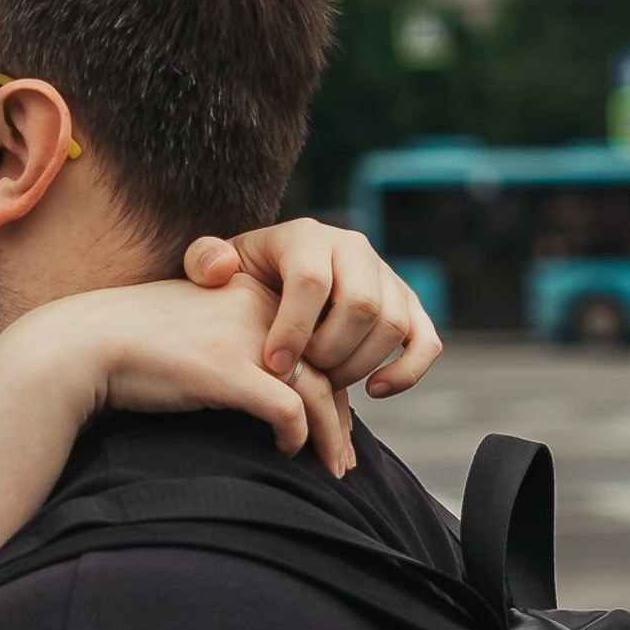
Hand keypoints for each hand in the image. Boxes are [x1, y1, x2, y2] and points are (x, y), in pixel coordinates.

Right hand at [0, 271, 348, 470]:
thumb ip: (235, 340)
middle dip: (339, 416)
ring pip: (318, 390)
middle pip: (326, 363)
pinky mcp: (227, 371)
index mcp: (251, 288)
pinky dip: (296, 438)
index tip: (332, 422)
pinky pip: (289, 410)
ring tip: (331, 469)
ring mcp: (243, 338)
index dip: (330, 383)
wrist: (80, 344)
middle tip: (342, 458)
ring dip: (330, 435)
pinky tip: (285, 454)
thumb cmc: (131, 345)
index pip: (315, 337)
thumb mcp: (196, 327)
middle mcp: (256, 305)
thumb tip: (271, 383)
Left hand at [196, 219, 439, 398]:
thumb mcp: (214, 265)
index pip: (312, 279)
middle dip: (329, 351)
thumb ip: (204, 260)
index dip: (294, 327)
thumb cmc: (242, 281)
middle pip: (361, 304)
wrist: (275, 282)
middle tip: (301, 377)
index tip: (274, 367)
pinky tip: (373, 392)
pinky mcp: (408, 306)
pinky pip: (425, 340)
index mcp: (305, 237)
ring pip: (392, 324)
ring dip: (359, 364)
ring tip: (325, 385)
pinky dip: (407, 371)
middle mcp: (353, 248)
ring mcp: (386, 276)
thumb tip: (220, 268)